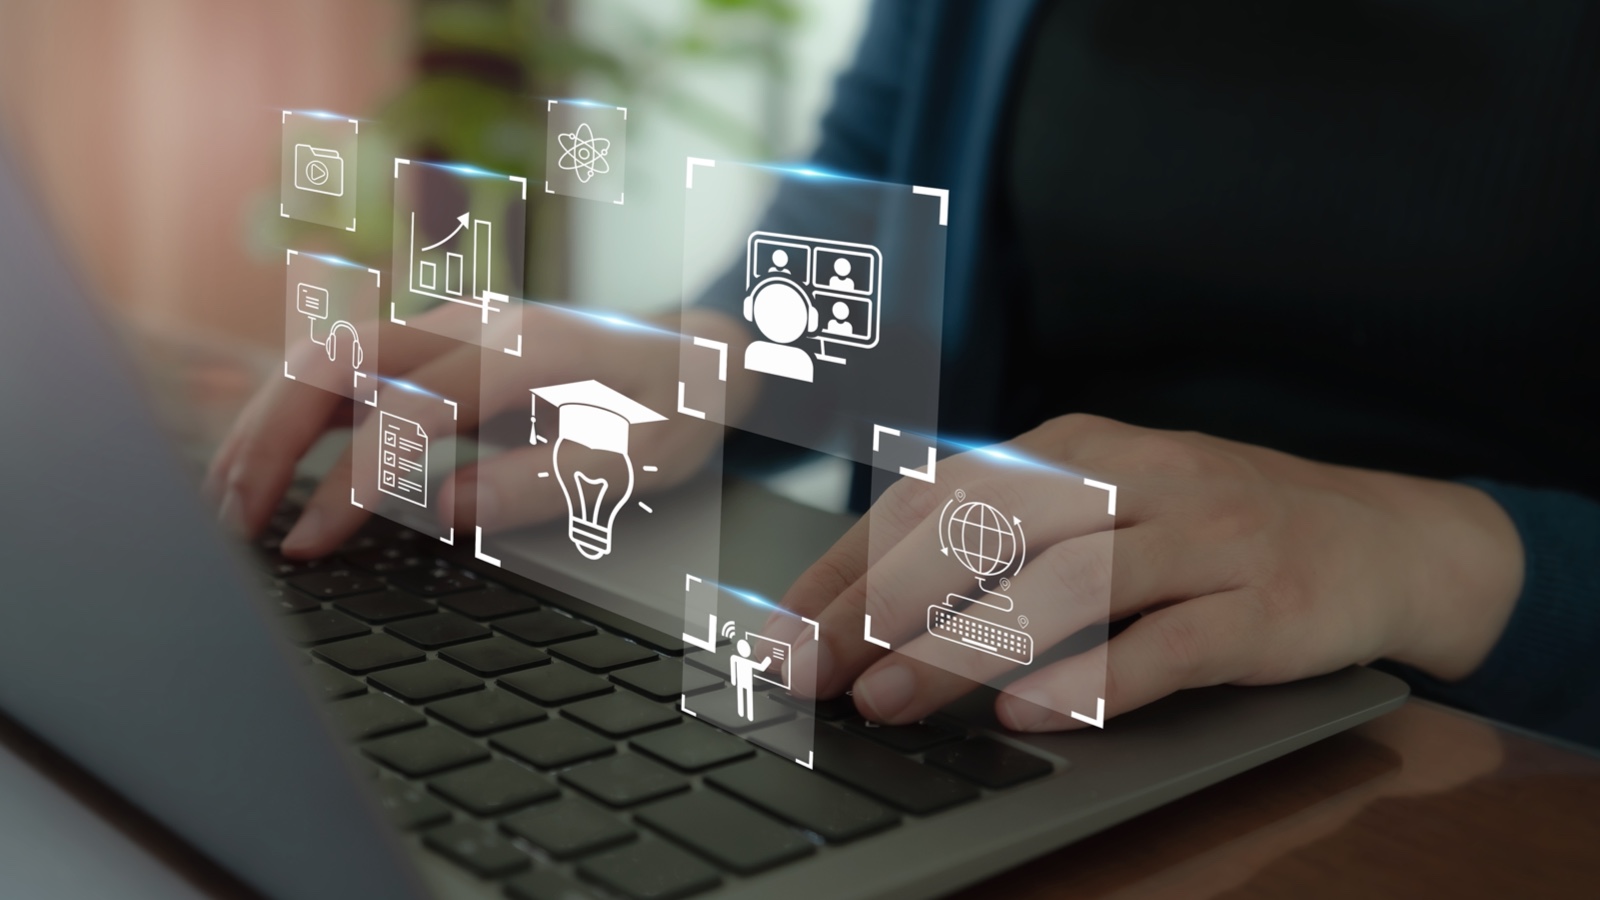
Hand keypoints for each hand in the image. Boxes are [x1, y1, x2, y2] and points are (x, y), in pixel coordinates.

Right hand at [207, 303, 751, 556]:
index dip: (350, 480)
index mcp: (527, 346)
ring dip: (269, 420)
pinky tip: (270, 463)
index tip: (308, 542)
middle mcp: (477, 320)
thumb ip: (541, 482)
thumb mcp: (636, 461)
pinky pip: (351, 365)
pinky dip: (298, 411)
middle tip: (233, 520)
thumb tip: (443, 509)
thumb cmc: (674, 410)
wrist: (698, 356)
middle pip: (341, 357)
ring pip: (329, 352)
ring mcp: (453, 323)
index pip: (408, 408)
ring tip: (229, 497)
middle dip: (273, 437)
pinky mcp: (440, 341)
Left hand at [779, 414, 1523, 730]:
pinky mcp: (1267, 603)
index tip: (784, 630)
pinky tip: (1030, 716)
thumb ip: (1003, 539)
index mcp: (1075, 446)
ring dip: (966, 645)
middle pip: (987, 529)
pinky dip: (1095, 681)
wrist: (1384, 536)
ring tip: (892, 702)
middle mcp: (1132, 475)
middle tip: (813, 672)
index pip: (936, 494)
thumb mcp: (1102, 506)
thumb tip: (865, 609)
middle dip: (882, 604)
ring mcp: (1204, 534)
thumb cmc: (1207, 530)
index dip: (851, 563)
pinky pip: (1169, 641)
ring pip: (1068, 584)